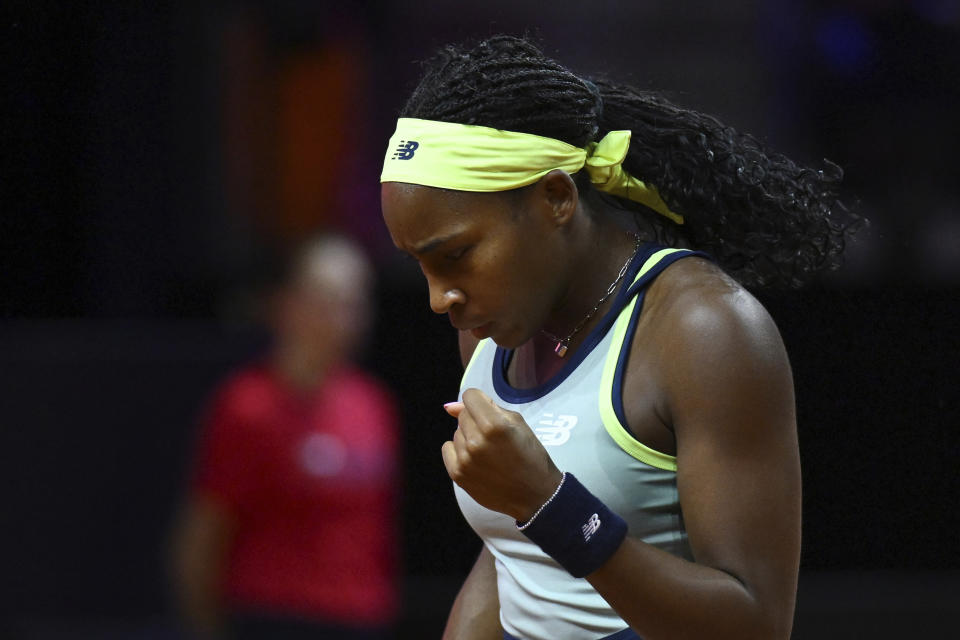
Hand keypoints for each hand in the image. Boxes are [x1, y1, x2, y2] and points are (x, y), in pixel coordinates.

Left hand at [442, 388, 563, 521]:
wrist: (535, 494)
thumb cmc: (531, 456)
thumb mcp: (517, 423)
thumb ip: (486, 408)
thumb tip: (449, 406)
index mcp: (494, 425)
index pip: (470, 396)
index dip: (480, 401)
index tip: (489, 412)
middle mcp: (476, 441)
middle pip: (462, 415)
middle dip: (476, 420)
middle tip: (494, 438)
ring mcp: (465, 459)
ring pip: (456, 432)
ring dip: (469, 437)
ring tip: (488, 452)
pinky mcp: (458, 474)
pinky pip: (447, 449)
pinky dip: (458, 452)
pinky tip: (475, 460)